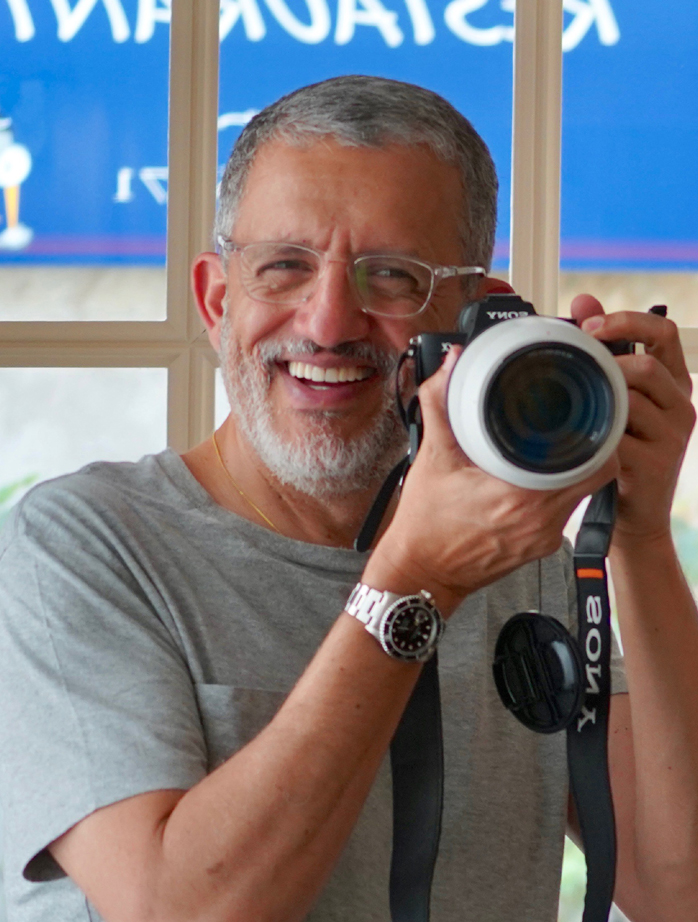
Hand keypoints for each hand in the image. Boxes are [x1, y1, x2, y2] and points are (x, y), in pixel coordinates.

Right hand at [366, 346, 618, 615]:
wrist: (420, 573)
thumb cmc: (424, 524)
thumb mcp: (431, 457)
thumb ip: (440, 404)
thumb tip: (451, 365)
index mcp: (521, 495)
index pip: (593, 461)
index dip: (598, 432)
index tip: (589, 410)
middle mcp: (541, 520)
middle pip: (596, 474)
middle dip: (590, 445)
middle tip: (575, 420)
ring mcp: (543, 538)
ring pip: (581, 493)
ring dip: (575, 469)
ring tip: (555, 445)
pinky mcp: (540, 548)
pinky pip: (563, 511)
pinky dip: (558, 491)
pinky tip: (536, 478)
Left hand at [571, 295, 695, 544]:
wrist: (633, 517)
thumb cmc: (620, 452)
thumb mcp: (616, 399)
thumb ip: (604, 351)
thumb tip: (582, 301)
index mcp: (673, 383)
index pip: (664, 331)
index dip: (627, 320)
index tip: (589, 325)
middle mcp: (681, 405)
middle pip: (647, 366)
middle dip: (606, 365)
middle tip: (574, 371)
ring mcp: (673, 436)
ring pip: (632, 400)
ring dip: (598, 402)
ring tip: (577, 410)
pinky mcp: (657, 463)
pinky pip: (619, 437)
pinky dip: (595, 434)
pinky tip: (579, 438)